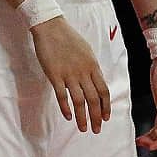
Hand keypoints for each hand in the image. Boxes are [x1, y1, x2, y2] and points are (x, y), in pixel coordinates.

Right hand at [29, 16, 109, 133]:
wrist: (51, 27)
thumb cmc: (68, 38)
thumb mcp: (86, 52)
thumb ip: (91, 68)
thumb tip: (94, 81)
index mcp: (93, 67)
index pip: (104, 91)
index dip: (106, 107)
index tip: (105, 118)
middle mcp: (83, 73)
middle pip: (93, 100)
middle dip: (96, 117)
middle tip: (96, 129)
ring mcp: (69, 75)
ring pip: (79, 101)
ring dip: (82, 117)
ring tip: (83, 128)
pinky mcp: (54, 75)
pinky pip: (62, 95)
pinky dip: (66, 108)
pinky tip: (68, 116)